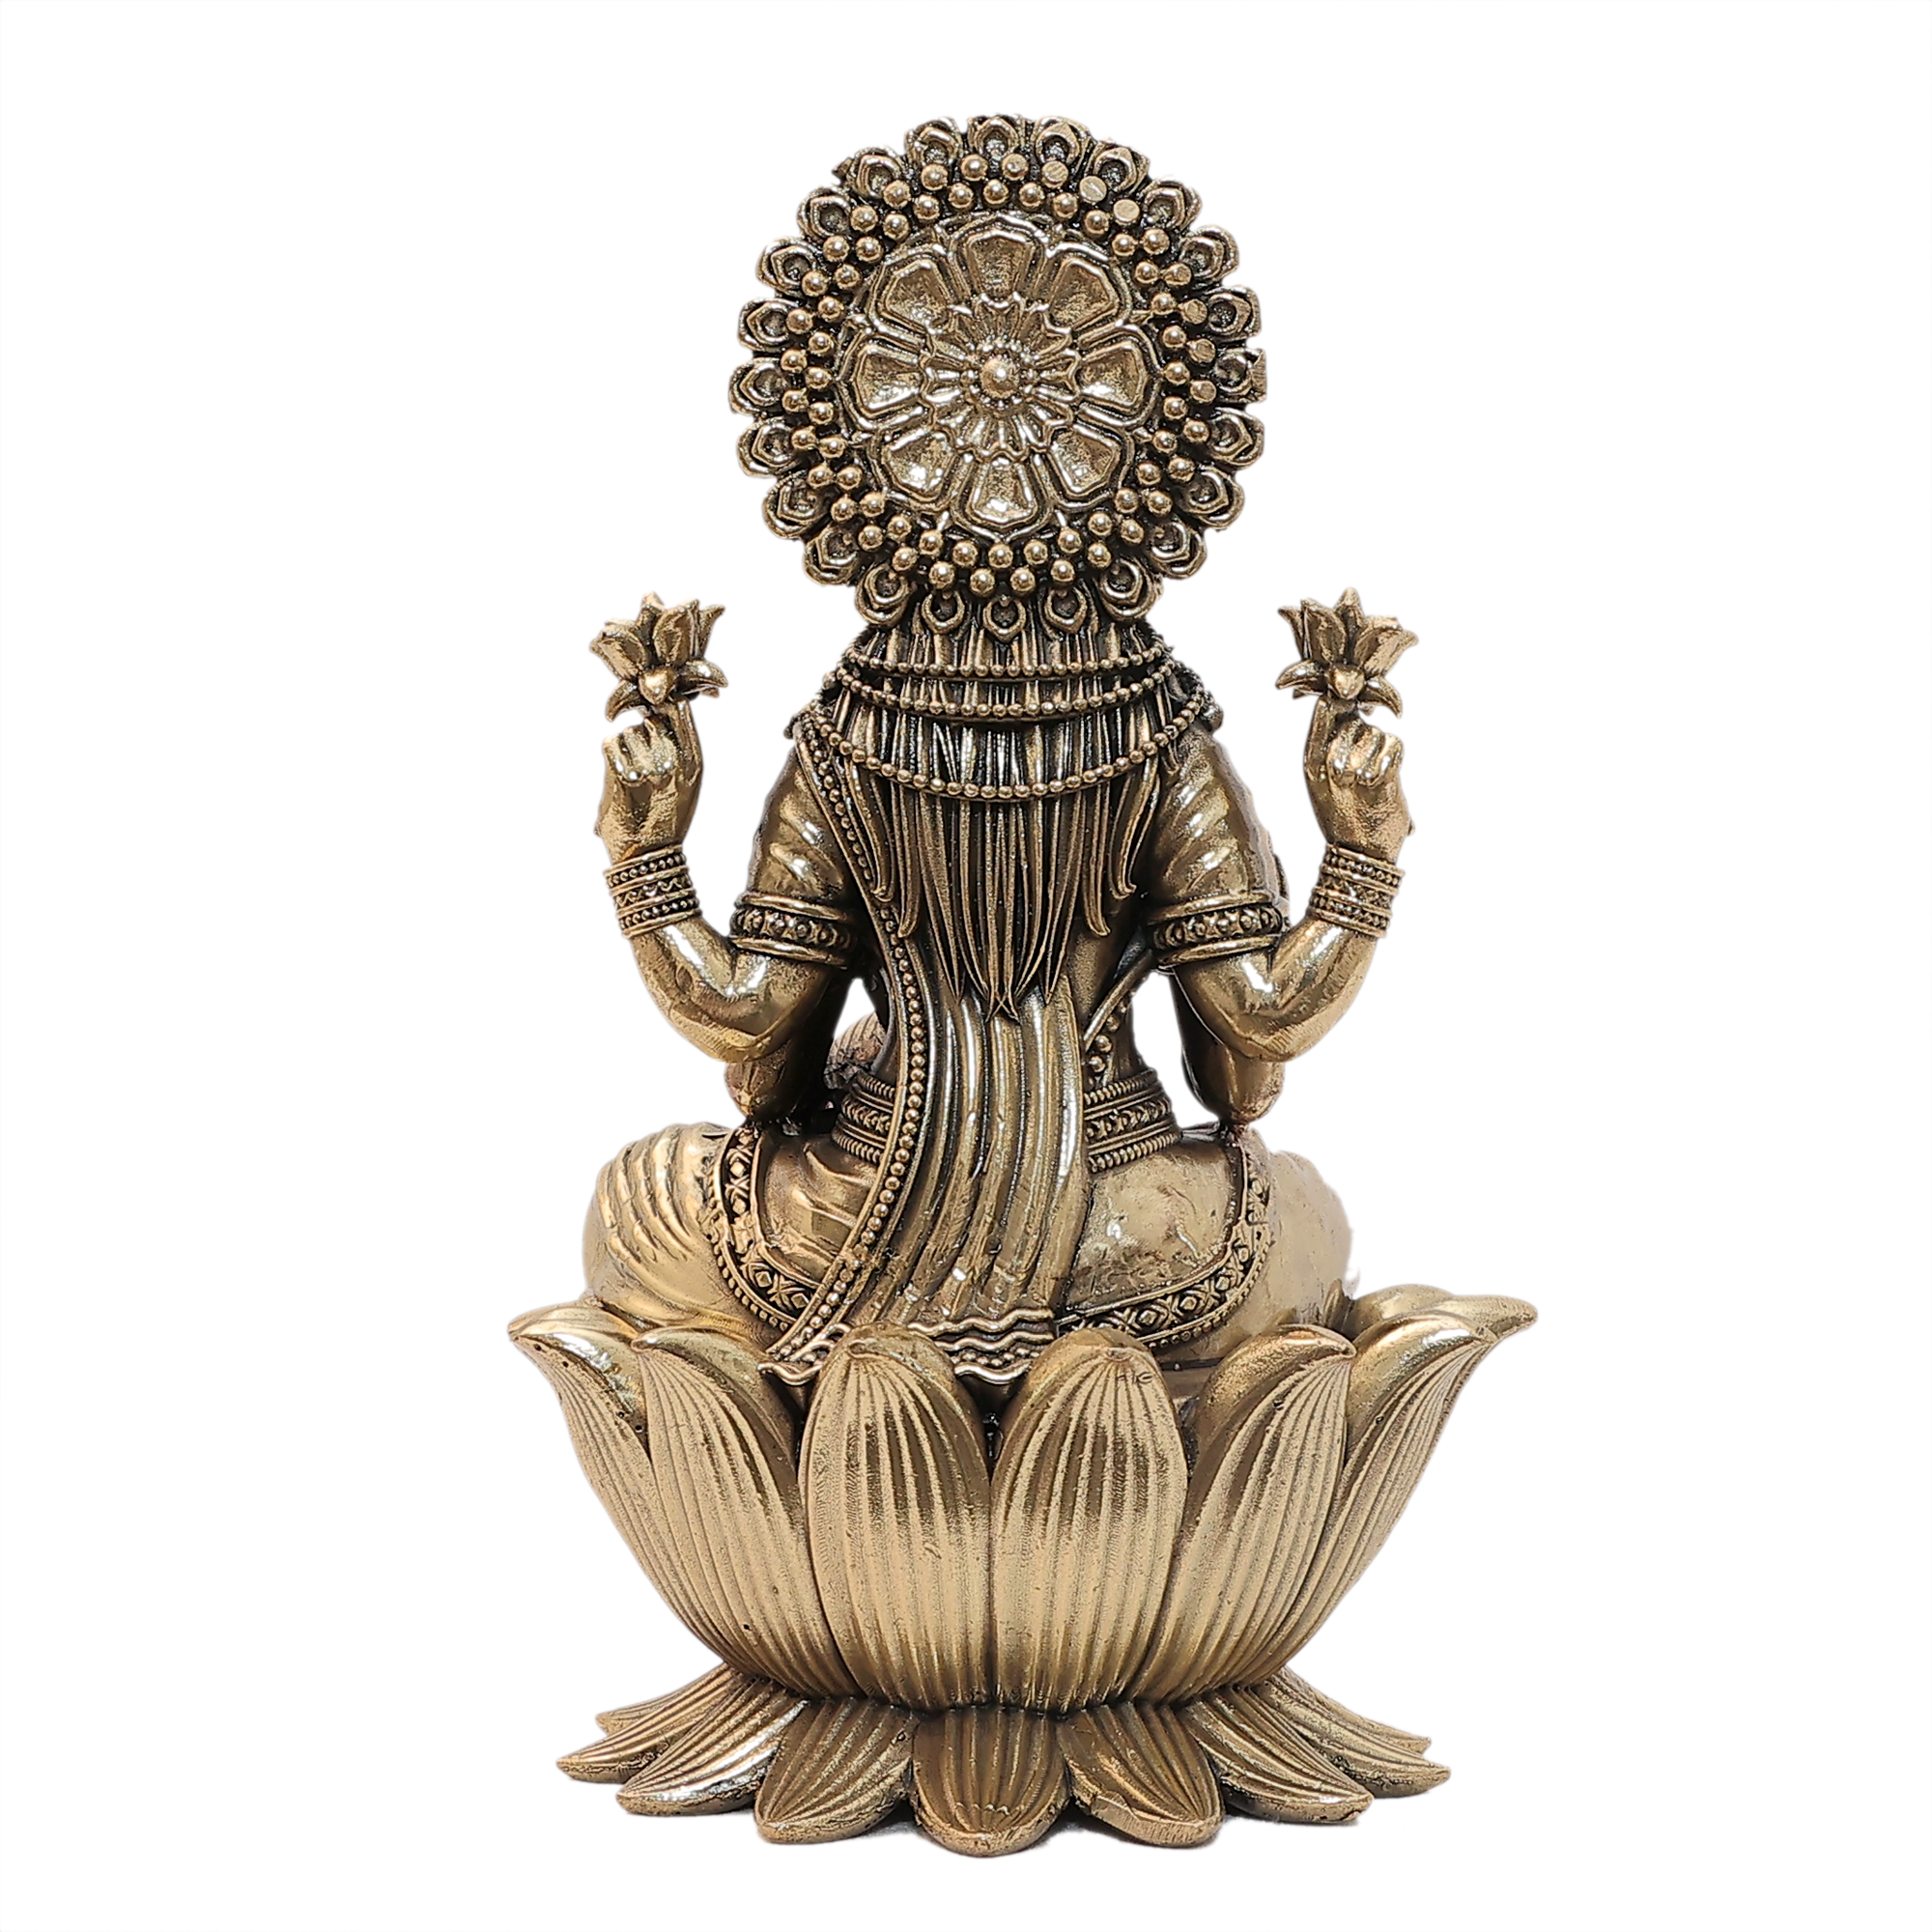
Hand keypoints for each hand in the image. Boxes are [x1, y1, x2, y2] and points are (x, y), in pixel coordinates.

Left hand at [597, 703, 702, 860]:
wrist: (648, 856)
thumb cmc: (665, 818)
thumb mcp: (686, 782)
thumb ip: (679, 747)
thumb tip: (658, 711)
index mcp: (694, 762)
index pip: (679, 709)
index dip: (662, 708)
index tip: (653, 717)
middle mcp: (675, 762)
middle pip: (651, 720)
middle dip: (642, 735)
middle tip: (640, 762)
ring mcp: (649, 768)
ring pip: (628, 733)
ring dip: (624, 748)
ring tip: (630, 774)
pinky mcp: (622, 776)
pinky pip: (610, 744)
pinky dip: (609, 755)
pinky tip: (616, 773)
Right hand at [1303, 697, 1411, 863]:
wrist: (1359, 855)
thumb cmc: (1343, 814)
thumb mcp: (1322, 780)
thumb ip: (1327, 743)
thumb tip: (1340, 701)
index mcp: (1310, 762)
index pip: (1324, 710)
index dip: (1341, 705)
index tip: (1349, 710)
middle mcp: (1329, 764)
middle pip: (1355, 722)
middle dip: (1365, 737)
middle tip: (1364, 764)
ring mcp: (1355, 772)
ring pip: (1377, 734)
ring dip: (1382, 750)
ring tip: (1375, 775)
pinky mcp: (1382, 780)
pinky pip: (1394, 745)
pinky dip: (1396, 758)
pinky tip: (1389, 776)